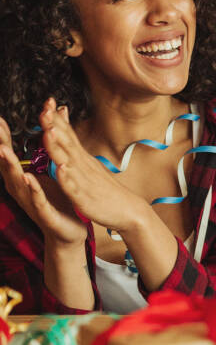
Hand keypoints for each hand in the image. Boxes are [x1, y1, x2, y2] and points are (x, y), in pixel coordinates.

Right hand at [0, 116, 86, 245]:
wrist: (68, 231)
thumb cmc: (57, 199)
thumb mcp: (52, 169)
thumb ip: (48, 149)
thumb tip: (50, 123)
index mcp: (22, 178)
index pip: (10, 154)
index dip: (4, 136)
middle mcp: (21, 188)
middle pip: (7, 164)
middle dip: (1, 146)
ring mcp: (30, 200)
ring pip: (18, 181)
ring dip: (10, 165)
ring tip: (3, 150)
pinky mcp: (44, 213)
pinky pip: (37, 199)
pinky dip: (33, 188)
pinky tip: (29, 177)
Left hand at [38, 99, 152, 234]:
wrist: (129, 210)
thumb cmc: (106, 190)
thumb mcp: (90, 166)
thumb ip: (76, 150)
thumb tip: (66, 134)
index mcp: (83, 159)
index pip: (68, 135)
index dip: (57, 119)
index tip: (48, 101)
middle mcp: (84, 166)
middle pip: (67, 143)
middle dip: (55, 126)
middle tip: (45, 108)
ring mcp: (84, 181)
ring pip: (69, 161)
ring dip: (59, 146)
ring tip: (50, 132)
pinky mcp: (85, 197)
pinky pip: (74, 187)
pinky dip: (67, 177)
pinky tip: (61, 168)